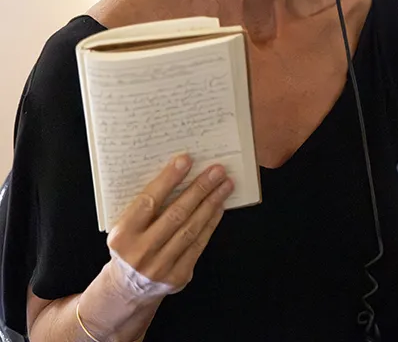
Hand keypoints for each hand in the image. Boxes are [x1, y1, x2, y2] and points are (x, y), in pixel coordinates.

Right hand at [104, 155, 231, 295]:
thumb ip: (143, 206)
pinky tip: (219, 207)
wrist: (127, 287)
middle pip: (176, 214)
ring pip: (191, 228)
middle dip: (199, 189)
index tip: (186, 160)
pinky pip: (199, 244)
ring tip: (225, 185)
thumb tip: (177, 173)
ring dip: (211, 203)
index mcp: (122, 235)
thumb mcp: (124, 227)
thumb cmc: (129, 246)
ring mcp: (160, 266)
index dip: (168, 180)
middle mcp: (141, 252)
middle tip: (217, 171)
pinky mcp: (178, 275)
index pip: (148, 202)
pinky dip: (211, 222)